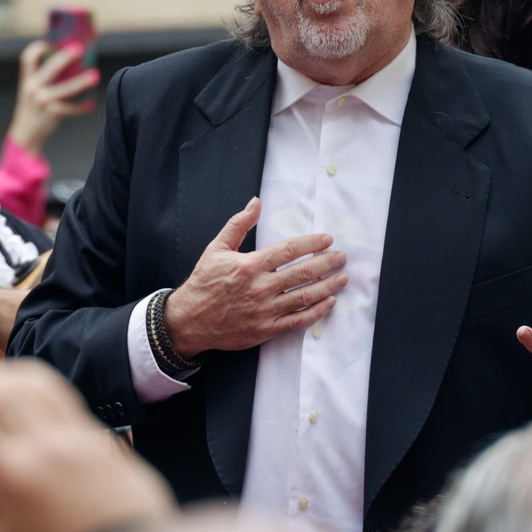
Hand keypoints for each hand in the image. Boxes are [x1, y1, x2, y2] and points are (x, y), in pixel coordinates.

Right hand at [0, 357, 176, 531]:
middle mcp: (44, 450)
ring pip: (41, 387)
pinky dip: (48, 394)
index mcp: (10, 479)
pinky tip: (42, 399)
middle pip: (2, 392)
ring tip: (2, 375)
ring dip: (14, 374)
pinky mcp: (105, 443)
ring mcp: (78, 441)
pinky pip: (71, 405)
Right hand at [5, 40, 99, 154]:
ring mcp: (41, 101)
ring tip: (95, 75)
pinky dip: (82, 107)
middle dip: (65, 57)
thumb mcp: (31, 92)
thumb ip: (43, 79)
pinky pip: (70, 109)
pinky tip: (91, 105)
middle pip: (50, 68)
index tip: (50, 42)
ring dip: (81, 82)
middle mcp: (32, 88)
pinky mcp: (51, 114)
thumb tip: (67, 63)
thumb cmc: (33, 111)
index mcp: (27, 80)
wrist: (25, 136)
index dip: (38, 48)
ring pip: (64, 89)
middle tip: (79, 48)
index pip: (27, 58)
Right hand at [162, 198, 346, 357]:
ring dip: (327, 286)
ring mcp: (265, 310)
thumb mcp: (216, 248)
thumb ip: (238, 224)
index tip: (327, 240)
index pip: (289, 250)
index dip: (312, 244)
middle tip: (342, 257)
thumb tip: (255, 202)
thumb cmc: (204, 283)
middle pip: (303, 273)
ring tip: (342, 278)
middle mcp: (260, 288)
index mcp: (250, 265)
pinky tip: (329, 303)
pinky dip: (316, 312)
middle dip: (327, 263)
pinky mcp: (266, 329)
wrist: (189, 320)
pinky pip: (297, 321)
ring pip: (304, 297)